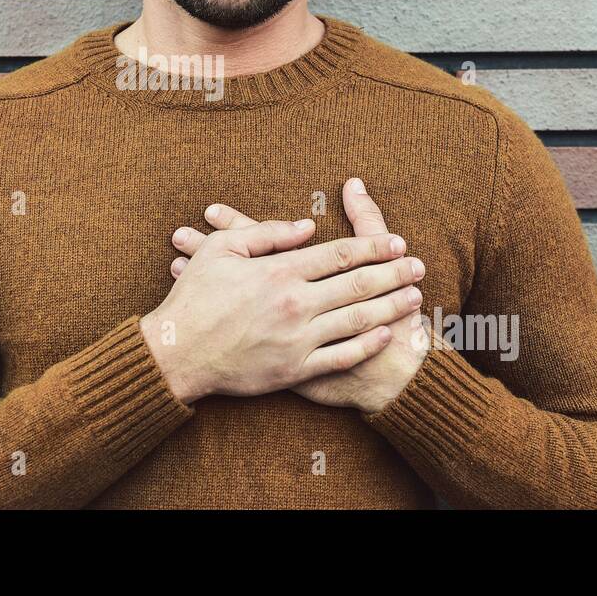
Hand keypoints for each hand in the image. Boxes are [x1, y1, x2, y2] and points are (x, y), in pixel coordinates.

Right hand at [168, 178, 433, 413]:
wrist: (177, 352)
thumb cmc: (194, 296)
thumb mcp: (220, 249)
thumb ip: (265, 231)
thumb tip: (307, 225)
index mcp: (279, 271)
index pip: (338, 254)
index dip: (372, 246)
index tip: (397, 241)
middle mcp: (294, 304)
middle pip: (357, 284)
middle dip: (393, 273)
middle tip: (419, 265)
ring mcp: (296, 339)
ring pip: (356, 319)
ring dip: (390, 306)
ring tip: (414, 296)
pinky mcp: (294, 370)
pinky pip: (340, 356)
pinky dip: (366, 344)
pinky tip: (384, 334)